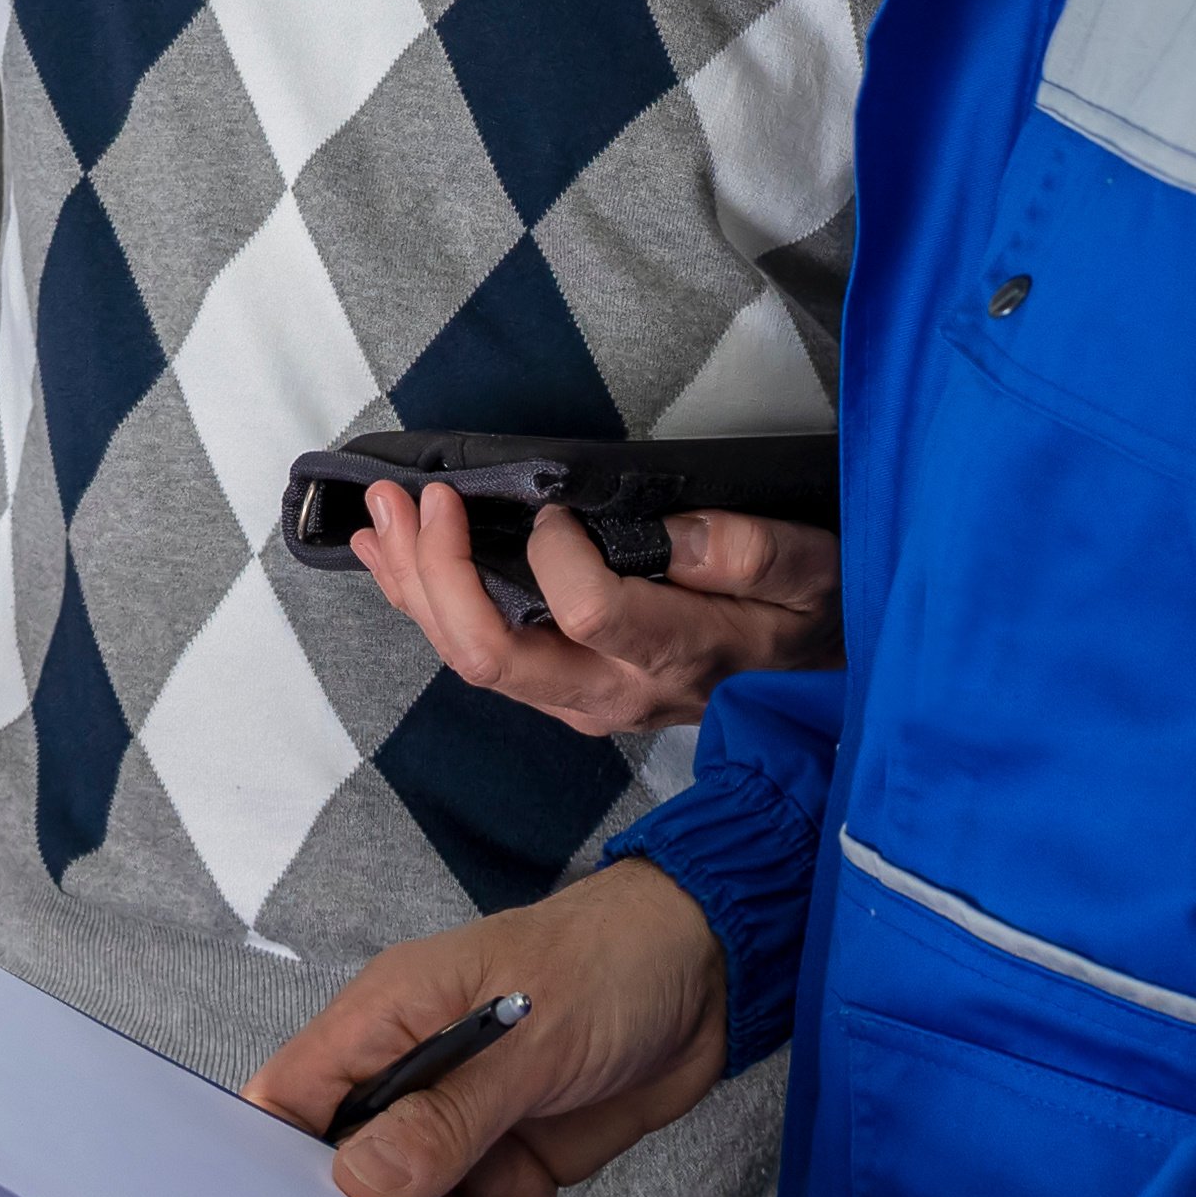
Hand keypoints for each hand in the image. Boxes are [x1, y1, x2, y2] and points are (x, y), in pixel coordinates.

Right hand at [246, 858, 729, 1196]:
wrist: (710, 975)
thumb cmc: (609, 964)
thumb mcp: (527, 1041)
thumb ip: (446, 1115)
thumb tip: (360, 1183)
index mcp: (386, 1017)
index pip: (290, 1095)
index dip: (267, 1161)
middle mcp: (411, 1069)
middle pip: (341, 1163)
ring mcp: (460, 1115)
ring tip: (492, 1195)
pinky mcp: (510, 1151)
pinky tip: (530, 1193)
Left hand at [348, 483, 836, 737]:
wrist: (813, 690)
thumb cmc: (808, 617)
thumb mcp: (808, 572)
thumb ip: (747, 552)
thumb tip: (672, 528)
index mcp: (674, 654)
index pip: (587, 611)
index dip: (554, 554)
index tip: (555, 507)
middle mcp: (611, 691)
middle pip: (493, 654)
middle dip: (435, 571)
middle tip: (411, 496)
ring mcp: (578, 700)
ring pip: (470, 659)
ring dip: (416, 583)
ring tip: (382, 514)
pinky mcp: (562, 691)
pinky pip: (479, 655)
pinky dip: (427, 601)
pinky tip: (395, 557)